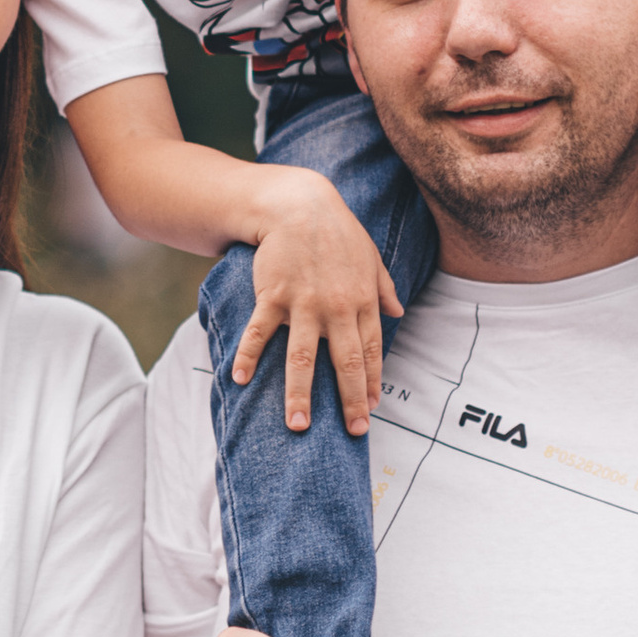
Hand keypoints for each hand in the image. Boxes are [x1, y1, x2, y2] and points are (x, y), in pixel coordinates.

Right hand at [233, 169, 400, 433]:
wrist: (298, 205)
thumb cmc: (337, 231)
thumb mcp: (370, 257)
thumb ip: (384, 288)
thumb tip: (399, 311)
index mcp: (362, 302)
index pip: (370, 351)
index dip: (371, 382)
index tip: (370, 410)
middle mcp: (336, 308)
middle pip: (344, 363)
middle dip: (349, 400)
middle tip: (352, 432)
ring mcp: (303, 304)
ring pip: (303, 357)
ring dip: (300, 394)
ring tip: (298, 425)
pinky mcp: (273, 296)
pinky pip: (260, 332)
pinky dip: (248, 356)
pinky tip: (238, 379)